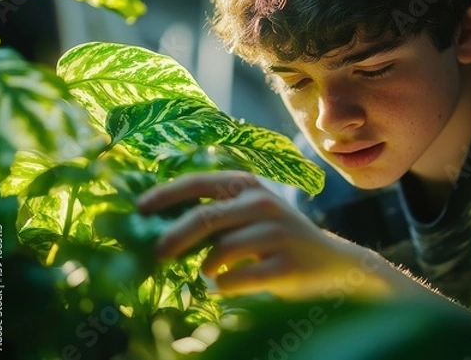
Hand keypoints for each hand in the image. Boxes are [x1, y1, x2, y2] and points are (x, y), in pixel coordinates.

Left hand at [136, 171, 388, 299]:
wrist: (331, 263)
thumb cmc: (277, 236)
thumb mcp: (249, 212)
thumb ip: (215, 211)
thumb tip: (159, 223)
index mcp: (249, 185)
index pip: (198, 183)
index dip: (165, 195)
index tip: (139, 209)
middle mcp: (263, 203)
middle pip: (205, 218)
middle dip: (174, 237)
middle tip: (156, 253)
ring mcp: (278, 233)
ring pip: (220, 251)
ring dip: (206, 267)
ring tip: (209, 273)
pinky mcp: (287, 265)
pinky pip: (237, 280)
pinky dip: (222, 286)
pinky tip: (224, 286)